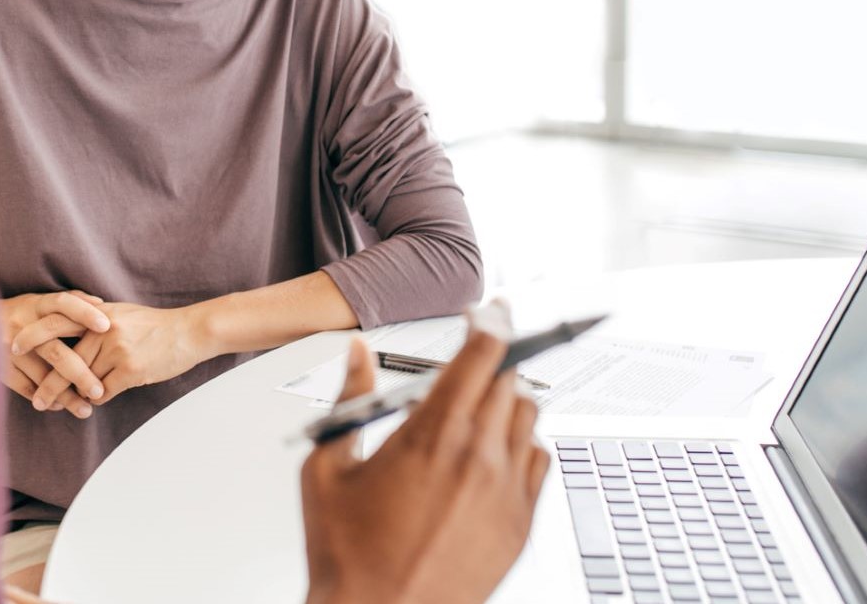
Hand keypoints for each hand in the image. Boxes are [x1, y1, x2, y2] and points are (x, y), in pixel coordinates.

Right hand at [0, 291, 111, 417]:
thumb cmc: (19, 314)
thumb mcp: (38, 302)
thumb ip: (68, 302)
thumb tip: (101, 304)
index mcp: (35, 305)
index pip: (63, 303)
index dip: (85, 312)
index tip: (107, 326)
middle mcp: (22, 325)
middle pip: (56, 352)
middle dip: (80, 374)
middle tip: (99, 391)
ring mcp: (9, 349)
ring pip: (43, 377)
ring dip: (66, 396)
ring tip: (86, 409)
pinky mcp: (0, 368)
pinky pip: (27, 388)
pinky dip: (46, 399)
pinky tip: (60, 406)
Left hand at [30, 300, 211, 408]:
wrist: (188, 332)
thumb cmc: (154, 325)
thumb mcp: (121, 314)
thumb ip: (94, 322)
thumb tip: (67, 335)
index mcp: (98, 315)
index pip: (56, 321)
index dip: (33, 335)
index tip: (14, 348)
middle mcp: (103, 330)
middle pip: (65, 361)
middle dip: (48, 384)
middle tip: (36, 401)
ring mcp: (117, 350)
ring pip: (83, 381)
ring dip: (72, 397)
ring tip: (56, 407)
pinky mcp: (130, 370)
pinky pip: (103, 392)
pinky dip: (97, 399)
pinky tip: (95, 401)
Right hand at [300, 329, 549, 603]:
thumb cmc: (349, 557)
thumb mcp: (326, 469)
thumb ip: (349, 400)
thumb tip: (358, 356)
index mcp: (432, 435)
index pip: (481, 354)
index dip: (491, 321)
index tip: (492, 309)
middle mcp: (478, 457)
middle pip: (509, 379)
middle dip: (494, 360)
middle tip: (478, 355)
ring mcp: (506, 493)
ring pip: (529, 417)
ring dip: (509, 399)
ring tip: (481, 405)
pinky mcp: (519, 526)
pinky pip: (540, 462)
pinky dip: (524, 445)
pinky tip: (497, 452)